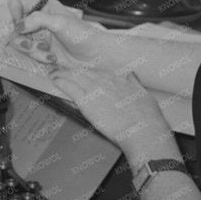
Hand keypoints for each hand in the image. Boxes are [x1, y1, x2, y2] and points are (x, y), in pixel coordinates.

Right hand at [6, 0, 116, 71]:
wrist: (95, 58)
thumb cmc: (84, 36)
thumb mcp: (60, 23)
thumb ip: (36, 20)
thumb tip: (19, 25)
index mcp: (45, 7)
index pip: (19, 4)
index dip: (15, 13)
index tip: (18, 22)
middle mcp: (40, 21)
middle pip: (16, 25)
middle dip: (22, 37)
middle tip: (29, 44)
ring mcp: (40, 37)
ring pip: (21, 42)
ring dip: (33, 49)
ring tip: (46, 52)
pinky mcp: (42, 52)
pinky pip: (30, 54)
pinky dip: (39, 58)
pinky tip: (52, 59)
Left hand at [45, 64, 171, 159]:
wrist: (141, 130)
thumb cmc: (146, 117)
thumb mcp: (144, 94)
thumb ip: (135, 83)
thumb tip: (131, 74)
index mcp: (117, 79)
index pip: (96, 72)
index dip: (86, 72)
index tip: (80, 72)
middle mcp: (104, 81)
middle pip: (83, 72)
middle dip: (71, 71)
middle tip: (60, 69)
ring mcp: (94, 90)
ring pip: (74, 77)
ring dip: (62, 74)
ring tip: (53, 72)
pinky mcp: (86, 101)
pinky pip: (69, 87)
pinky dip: (60, 82)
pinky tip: (54, 80)